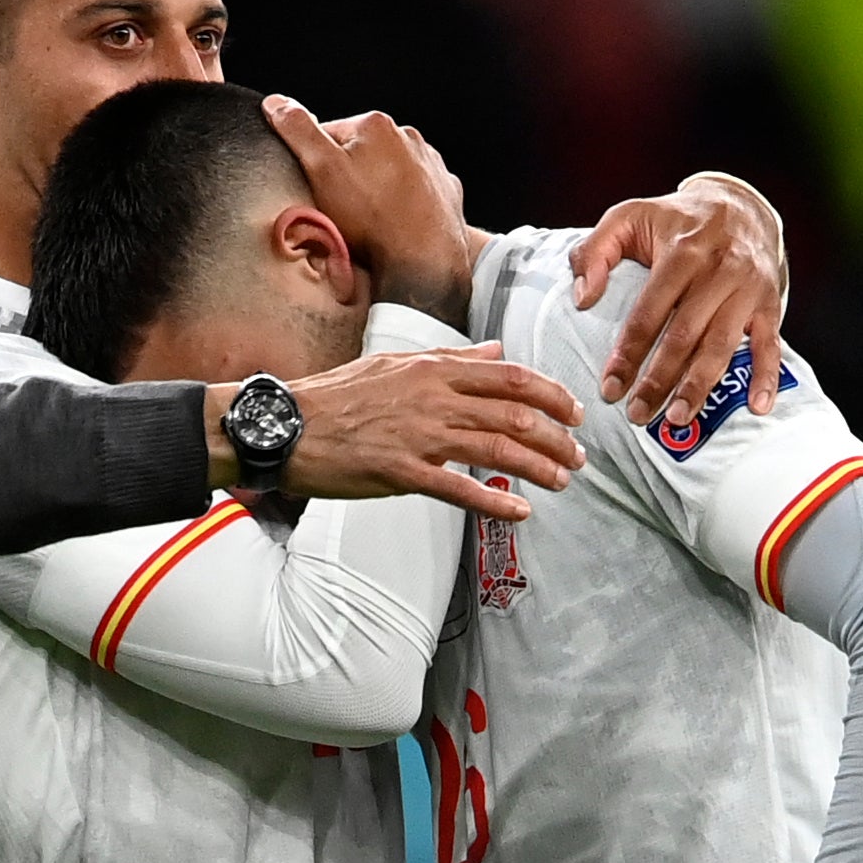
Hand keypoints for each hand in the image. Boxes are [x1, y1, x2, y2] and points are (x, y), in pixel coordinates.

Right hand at [208, 343, 582, 521]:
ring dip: (538, 468)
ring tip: (561, 483)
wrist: (285, 427)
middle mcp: (433, 398)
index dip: (553, 395)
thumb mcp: (394, 364)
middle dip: (557, 438)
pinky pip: (459, 488)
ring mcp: (418, 435)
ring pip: (497, 449)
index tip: (574, 413)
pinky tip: (519, 512)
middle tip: (577, 457)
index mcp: (433, 370)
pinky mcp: (400, 472)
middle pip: (515, 415)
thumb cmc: (336, 397)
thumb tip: (495, 351)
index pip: (511, 377)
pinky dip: (495, 501)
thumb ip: (451, 359)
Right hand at [263, 96, 471, 328]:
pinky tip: (393, 223)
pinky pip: (416, 192)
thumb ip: (297, 131)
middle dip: (348, 175)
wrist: (424, 259)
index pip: (330, 133)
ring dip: (377, 188)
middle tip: (340, 208)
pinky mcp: (445, 190)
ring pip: (390, 171)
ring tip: (368, 220)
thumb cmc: (372, 217)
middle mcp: (408, 137)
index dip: (316, 162)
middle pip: (362, 152)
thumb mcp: (321, 170)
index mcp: (375, 125)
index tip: (317, 187)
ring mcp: (430, 163)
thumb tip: (277, 103)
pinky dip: (404, 203)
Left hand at [571, 173, 787, 426]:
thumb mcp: (628, 217)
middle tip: (637, 414)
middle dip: (659, 380)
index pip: (650, 311)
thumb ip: (595, 250)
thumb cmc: (674, 219)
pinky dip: (766, 377)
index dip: (629, 353)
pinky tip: (756, 407)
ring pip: (722, 345)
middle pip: (685, 335)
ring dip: (699, 386)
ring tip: (677, 419)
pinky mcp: (770, 302)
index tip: (610, 388)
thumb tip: (582, 298)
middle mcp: (719, 271)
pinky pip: (770, 344)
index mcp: (682, 251)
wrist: (740, 205)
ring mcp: (748, 289)